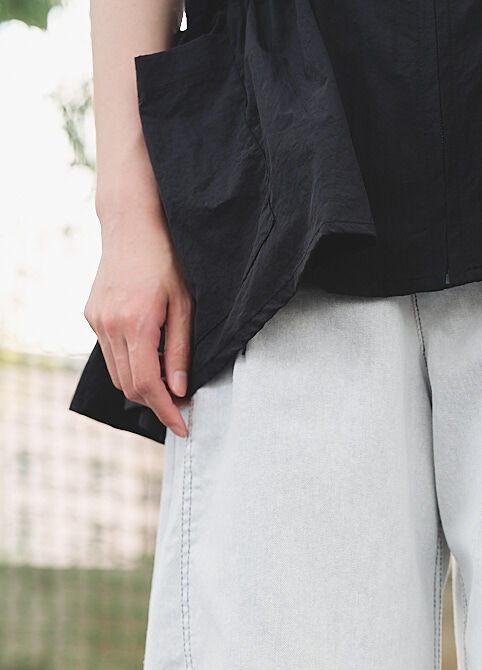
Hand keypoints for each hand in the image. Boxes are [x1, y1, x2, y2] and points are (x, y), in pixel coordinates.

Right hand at [85, 201, 191, 436]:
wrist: (131, 226)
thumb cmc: (166, 261)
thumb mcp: (186, 306)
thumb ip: (181, 351)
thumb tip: (180, 390)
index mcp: (137, 324)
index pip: (149, 385)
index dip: (167, 411)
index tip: (183, 428)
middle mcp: (111, 325)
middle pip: (131, 387)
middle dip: (156, 404)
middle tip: (181, 407)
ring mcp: (97, 321)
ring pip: (117, 375)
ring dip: (142, 387)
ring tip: (167, 384)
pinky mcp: (91, 316)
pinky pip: (111, 355)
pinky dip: (129, 366)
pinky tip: (148, 356)